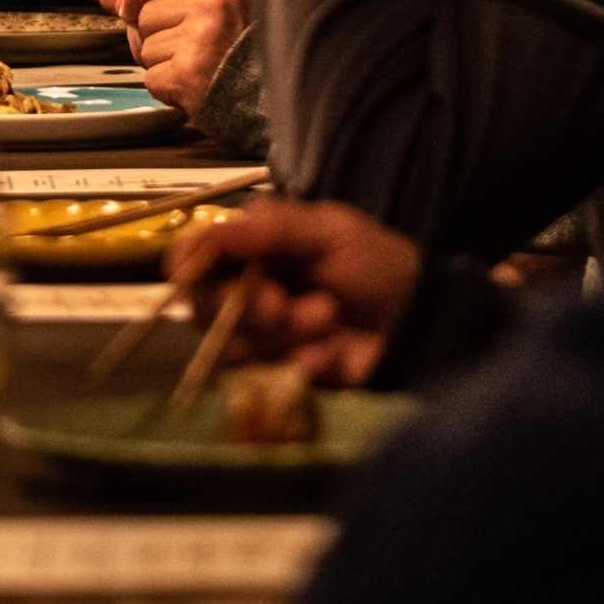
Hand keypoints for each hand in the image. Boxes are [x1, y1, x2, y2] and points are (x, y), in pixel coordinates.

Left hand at [99, 0, 251, 111]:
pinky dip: (166, 86)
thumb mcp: (218, 2)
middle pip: (142, 12)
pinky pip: (150, 77)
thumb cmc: (243, 48)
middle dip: (154, 32)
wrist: (269, 96)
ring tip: (197, 63)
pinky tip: (193, 84)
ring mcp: (198, 40)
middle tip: (190, 45)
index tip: (126, 6)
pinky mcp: (186, 74)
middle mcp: (211, 4)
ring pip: (143, 46)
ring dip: (162, 60)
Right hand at [170, 201, 423, 385]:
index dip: (186, 266)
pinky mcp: (278, 373)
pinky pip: (265, 376)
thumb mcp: (331, 230)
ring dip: (281, 334)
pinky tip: (330, 353)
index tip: (191, 274)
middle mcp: (245, 292)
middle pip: (203, 305)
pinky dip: (299, 362)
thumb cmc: (375, 263)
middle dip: (244, 306)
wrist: (417, 321)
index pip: (193, 256)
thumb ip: (274, 227)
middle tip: (284, 305)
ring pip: (231, 344)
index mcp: (251, 249)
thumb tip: (214, 230)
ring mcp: (260, 337)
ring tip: (327, 318)